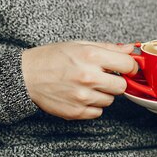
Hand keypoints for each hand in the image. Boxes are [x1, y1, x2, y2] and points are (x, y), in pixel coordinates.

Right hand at [22, 41, 137, 119]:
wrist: (26, 76)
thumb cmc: (52, 57)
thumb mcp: (79, 44)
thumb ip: (107, 47)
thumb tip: (130, 49)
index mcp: (91, 56)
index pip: (127, 65)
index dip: (130, 66)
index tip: (127, 68)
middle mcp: (88, 77)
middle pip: (122, 86)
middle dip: (116, 81)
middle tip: (104, 76)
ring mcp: (82, 96)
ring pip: (110, 100)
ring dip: (103, 93)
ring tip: (87, 85)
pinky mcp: (76, 112)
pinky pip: (98, 112)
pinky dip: (93, 105)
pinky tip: (81, 95)